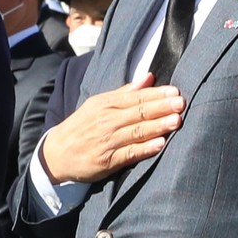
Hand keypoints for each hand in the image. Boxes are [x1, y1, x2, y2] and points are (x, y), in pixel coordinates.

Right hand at [40, 74, 183, 184]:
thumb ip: (125, 92)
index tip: (175, 92)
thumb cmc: (82, 126)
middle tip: (181, 104)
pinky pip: (129, 153)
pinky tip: (160, 144)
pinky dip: (144, 149)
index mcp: (105, 105)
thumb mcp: (98, 104)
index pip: (135, 97)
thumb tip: (149, 77)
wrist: (56, 154)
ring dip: (157, 126)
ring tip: (176, 121)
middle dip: (161, 108)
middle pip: (138, 113)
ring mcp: (107, 141)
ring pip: (136, 131)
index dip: (156, 95)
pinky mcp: (107, 161)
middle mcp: (107, 121)